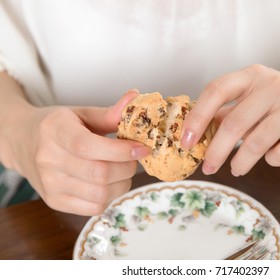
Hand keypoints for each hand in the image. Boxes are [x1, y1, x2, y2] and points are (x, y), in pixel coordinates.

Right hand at [5, 90, 149, 215]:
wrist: (23, 141)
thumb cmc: (57, 126)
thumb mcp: (80, 114)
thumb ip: (109, 113)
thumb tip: (136, 98)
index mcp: (54, 130)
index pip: (89, 146)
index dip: (121, 150)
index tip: (142, 147)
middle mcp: (48, 159)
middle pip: (99, 174)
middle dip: (128, 167)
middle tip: (134, 158)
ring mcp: (50, 184)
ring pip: (100, 194)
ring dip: (123, 184)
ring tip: (123, 170)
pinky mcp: (55, 201)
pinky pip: (94, 208)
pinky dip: (111, 197)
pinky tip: (109, 183)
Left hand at [181, 65, 279, 176]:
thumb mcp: (254, 95)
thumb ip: (228, 111)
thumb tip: (196, 136)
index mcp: (252, 75)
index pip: (216, 90)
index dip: (197, 118)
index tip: (186, 143)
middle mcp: (273, 85)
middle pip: (234, 124)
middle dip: (215, 152)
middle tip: (208, 168)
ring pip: (256, 143)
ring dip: (241, 162)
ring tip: (236, 169)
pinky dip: (270, 161)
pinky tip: (271, 157)